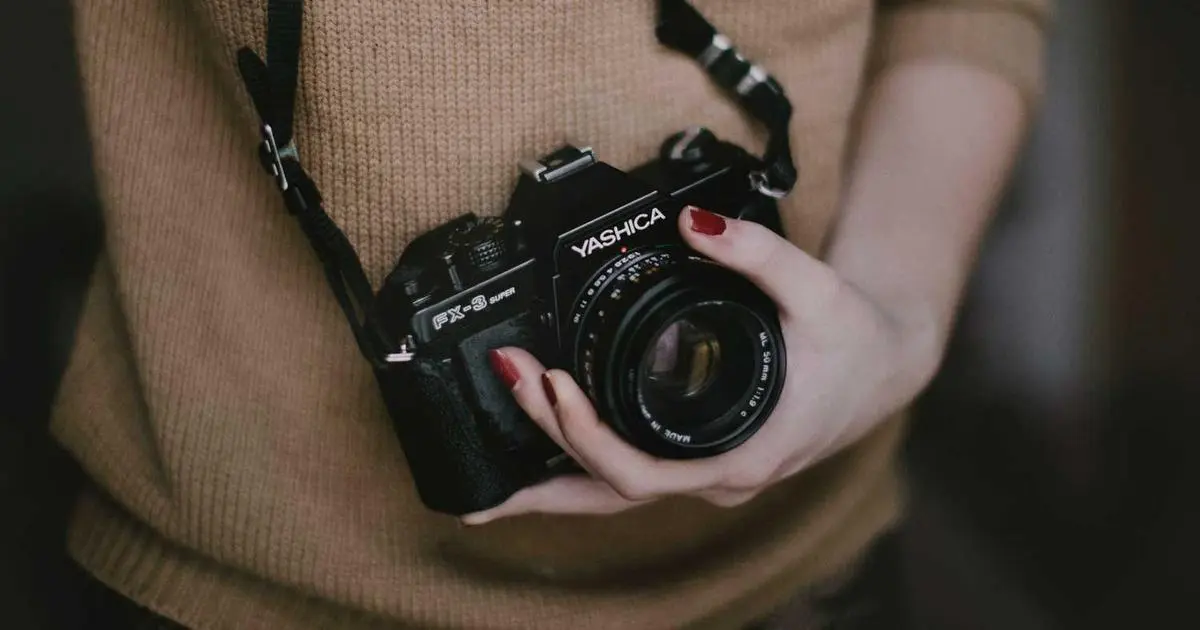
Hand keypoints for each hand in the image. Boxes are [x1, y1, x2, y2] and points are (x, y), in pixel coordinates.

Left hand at [464, 206, 939, 523]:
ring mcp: (707, 476)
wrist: (885, 365)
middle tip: (508, 381)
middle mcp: (719, 479)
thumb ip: (757, 253)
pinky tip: (542, 460)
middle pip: (611, 493)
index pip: (641, 473)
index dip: (586, 437)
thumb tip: (693, 223)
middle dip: (547, 450)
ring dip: (553, 480)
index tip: (551, 384)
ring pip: (615, 499)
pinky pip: (629, 480)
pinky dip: (580, 471)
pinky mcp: (700, 460)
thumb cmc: (856, 340)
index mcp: (744, 454)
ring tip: (486, 483)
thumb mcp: (819, 288)